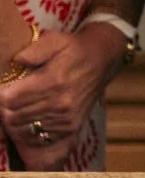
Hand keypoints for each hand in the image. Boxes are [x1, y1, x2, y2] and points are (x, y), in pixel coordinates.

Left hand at [0, 26, 122, 154]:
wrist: (102, 61)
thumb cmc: (74, 49)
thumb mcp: (55, 40)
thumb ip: (34, 50)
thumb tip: (16, 60)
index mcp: (53, 81)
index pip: (9, 99)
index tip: (2, 89)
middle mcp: (60, 103)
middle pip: (12, 116)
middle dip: (4, 109)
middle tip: (7, 99)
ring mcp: (66, 118)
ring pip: (22, 129)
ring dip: (13, 121)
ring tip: (15, 108)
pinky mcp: (71, 127)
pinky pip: (39, 138)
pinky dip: (28, 132)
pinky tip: (29, 119)